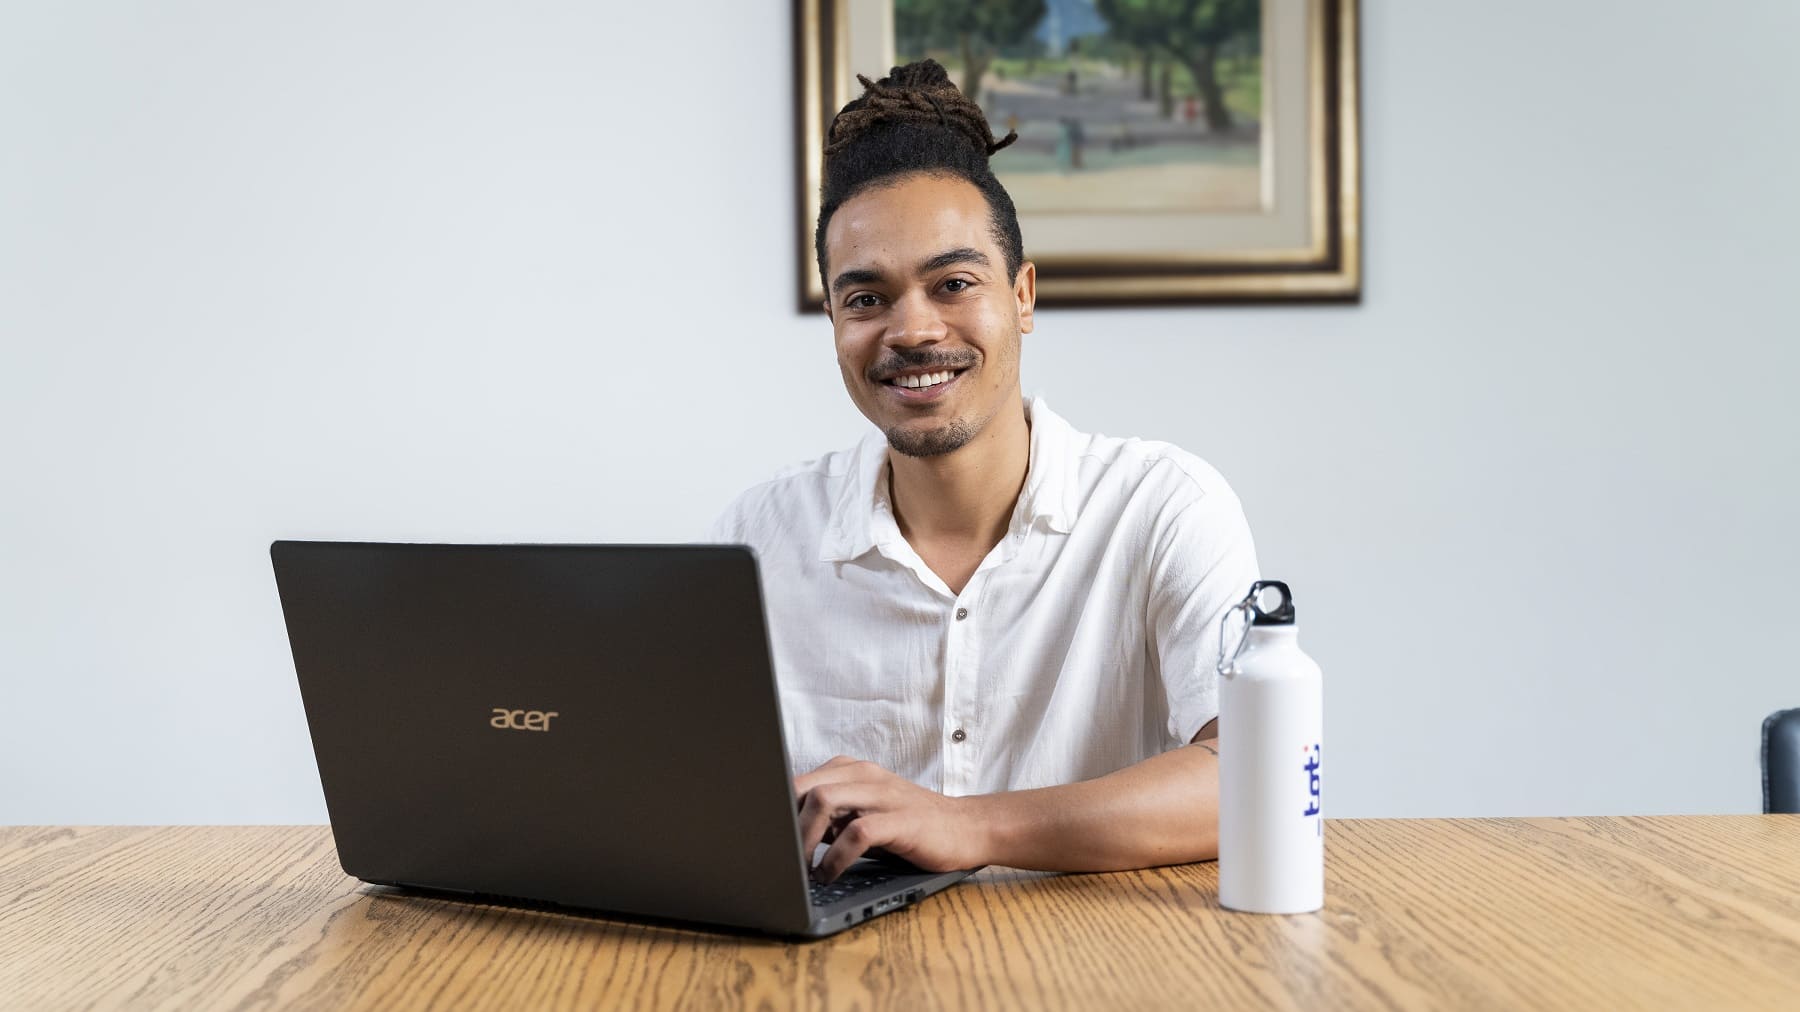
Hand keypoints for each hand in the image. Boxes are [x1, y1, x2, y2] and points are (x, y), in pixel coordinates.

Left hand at [793, 756, 986, 881]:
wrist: (966, 828)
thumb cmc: (911, 825)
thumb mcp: (866, 814)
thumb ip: (833, 818)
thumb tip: (790, 835)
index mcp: (853, 771)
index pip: (799, 780)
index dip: (776, 807)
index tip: (765, 836)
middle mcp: (865, 776)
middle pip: (804, 786)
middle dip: (784, 823)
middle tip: (779, 856)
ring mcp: (884, 795)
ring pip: (825, 801)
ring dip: (804, 838)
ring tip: (800, 867)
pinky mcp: (901, 820)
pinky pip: (857, 832)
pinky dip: (836, 857)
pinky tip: (830, 874)